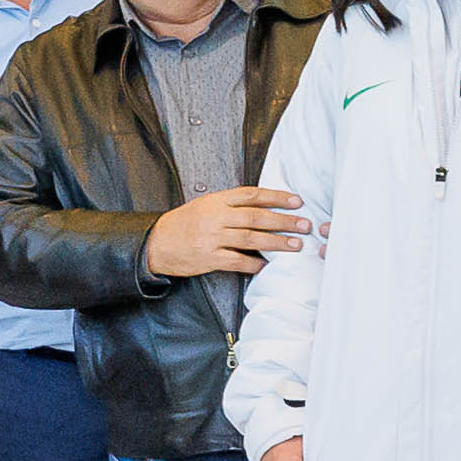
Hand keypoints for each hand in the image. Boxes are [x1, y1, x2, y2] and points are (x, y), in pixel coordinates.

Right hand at [145, 186, 305, 281]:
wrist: (155, 244)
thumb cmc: (183, 224)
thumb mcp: (204, 205)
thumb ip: (230, 205)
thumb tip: (263, 207)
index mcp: (216, 201)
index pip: (252, 195)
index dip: (276, 197)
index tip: (297, 201)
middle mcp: (215, 217)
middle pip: (256, 217)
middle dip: (284, 221)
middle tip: (305, 225)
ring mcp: (212, 238)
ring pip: (251, 239)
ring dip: (277, 242)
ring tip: (296, 245)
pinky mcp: (208, 258)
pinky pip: (237, 261)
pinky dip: (254, 263)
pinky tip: (267, 265)